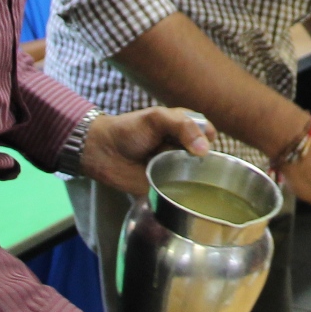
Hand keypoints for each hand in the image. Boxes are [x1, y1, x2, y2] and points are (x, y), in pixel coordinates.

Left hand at [78, 108, 213, 195]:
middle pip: (205, 154)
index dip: (207, 138)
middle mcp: (182, 148)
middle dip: (204, 159)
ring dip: (196, 177)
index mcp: (183, 127)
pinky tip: (186, 192)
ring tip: (187, 176)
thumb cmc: (129, 129)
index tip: (203, 143)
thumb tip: (205, 150)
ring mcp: (174, 168)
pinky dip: (186, 193)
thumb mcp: (157, 118)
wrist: (103, 151)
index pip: (207, 132)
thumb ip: (183, 126)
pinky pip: (182, 191)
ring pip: (196, 174)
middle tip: (192, 161)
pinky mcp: (166, 186)